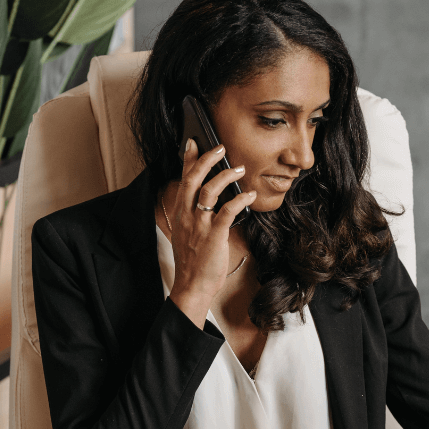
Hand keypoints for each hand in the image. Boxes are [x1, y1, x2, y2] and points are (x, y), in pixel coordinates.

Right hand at [164, 139, 256, 326]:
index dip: (187, 160)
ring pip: (208, 191)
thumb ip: (193, 215)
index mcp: (180, 213)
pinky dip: (239, 200)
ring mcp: (199, 225)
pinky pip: (227, 211)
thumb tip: (208, 200)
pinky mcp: (214, 236)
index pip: (182, 180)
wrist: (192, 286)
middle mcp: (186, 216)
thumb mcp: (187, 233)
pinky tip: (249, 195)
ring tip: (239, 169)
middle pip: (193, 179)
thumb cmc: (192, 261)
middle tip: (220, 147)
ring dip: (225, 176)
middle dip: (206, 159)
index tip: (193, 142)